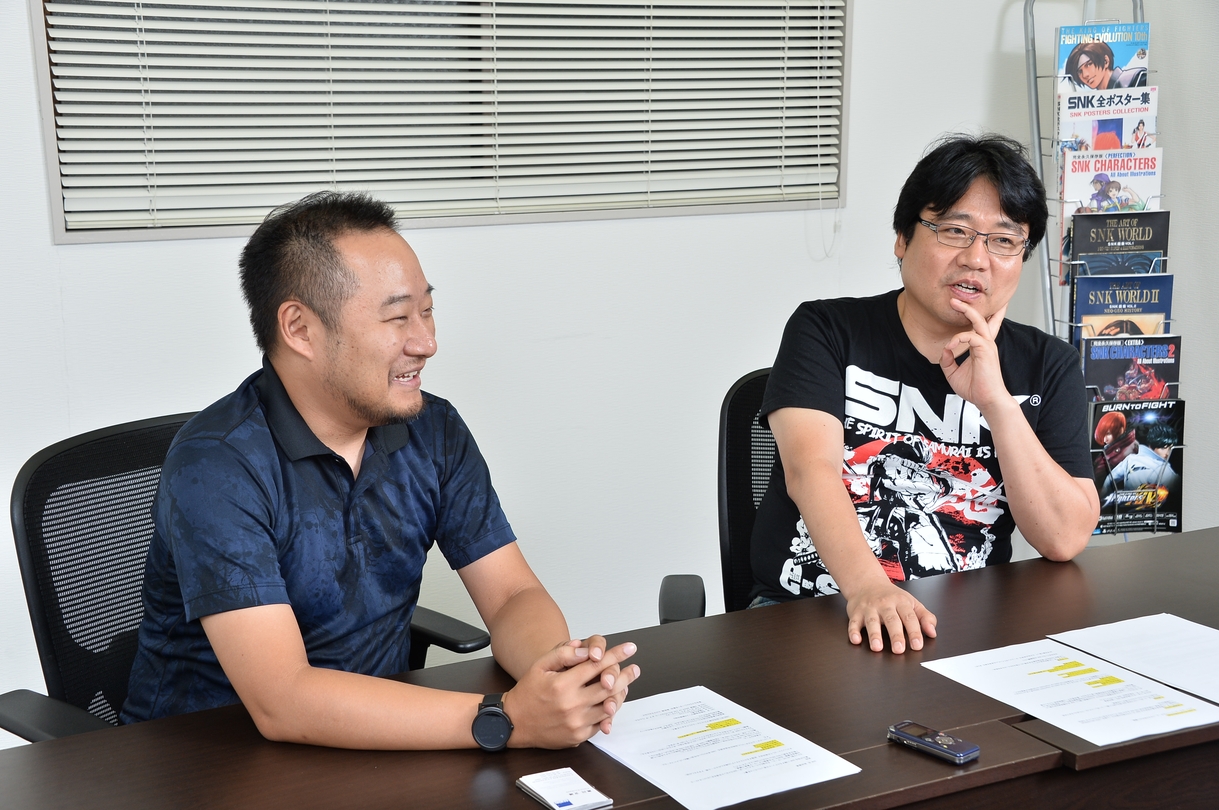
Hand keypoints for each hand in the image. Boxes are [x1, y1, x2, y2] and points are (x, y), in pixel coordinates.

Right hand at [502, 638, 639, 747]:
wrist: (514, 723)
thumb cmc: (527, 692)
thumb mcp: (540, 666)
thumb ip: (563, 653)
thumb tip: (586, 649)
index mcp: (563, 684)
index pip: (596, 665)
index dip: (615, 655)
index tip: (629, 648)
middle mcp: (572, 705)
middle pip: (608, 687)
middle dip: (625, 675)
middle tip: (634, 668)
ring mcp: (576, 723)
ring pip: (608, 707)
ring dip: (620, 694)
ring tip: (627, 684)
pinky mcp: (577, 736)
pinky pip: (600, 723)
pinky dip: (609, 712)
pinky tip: (612, 702)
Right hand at [844, 579, 936, 654]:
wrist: (867, 583)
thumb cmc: (891, 597)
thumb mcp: (911, 603)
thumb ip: (924, 617)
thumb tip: (932, 632)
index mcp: (901, 602)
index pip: (909, 617)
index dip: (914, 632)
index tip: (917, 645)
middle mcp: (885, 604)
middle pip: (891, 620)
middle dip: (895, 635)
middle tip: (899, 649)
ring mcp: (869, 608)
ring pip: (872, 621)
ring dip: (874, 634)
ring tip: (877, 647)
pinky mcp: (856, 613)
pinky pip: (853, 622)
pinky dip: (853, 631)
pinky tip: (856, 639)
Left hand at [939, 301, 1010, 412]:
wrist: (987, 400)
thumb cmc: (975, 388)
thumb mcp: (954, 374)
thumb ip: (948, 361)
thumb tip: (944, 350)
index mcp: (980, 347)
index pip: (978, 327)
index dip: (970, 316)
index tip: (958, 307)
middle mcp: (985, 344)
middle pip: (981, 319)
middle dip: (969, 307)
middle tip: (955, 299)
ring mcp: (987, 346)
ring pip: (979, 322)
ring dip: (967, 311)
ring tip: (955, 303)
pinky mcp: (986, 351)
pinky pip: (971, 336)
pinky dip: (958, 338)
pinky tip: (951, 346)